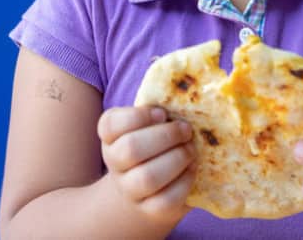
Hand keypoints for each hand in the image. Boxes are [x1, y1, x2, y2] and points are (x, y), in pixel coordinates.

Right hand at [97, 106, 195, 223]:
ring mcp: (130, 189)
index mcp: (111, 136)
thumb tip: (186, 92)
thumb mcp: (149, 126)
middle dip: (165, 136)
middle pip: (131, 149)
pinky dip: (184, 181)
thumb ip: (160, 111)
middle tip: (186, 129)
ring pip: (147, 177)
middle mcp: (114, 163)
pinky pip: (166, 199)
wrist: (145, 191)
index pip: (110, 124)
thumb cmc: (153, 145)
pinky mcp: (150, 210)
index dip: (138, 117)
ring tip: (190, 149)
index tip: (162, 113)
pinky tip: (192, 168)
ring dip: (176, 158)